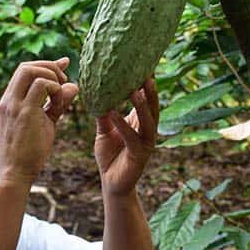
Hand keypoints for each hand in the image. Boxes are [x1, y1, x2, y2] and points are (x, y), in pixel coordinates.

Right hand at [0, 58, 77, 185]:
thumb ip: (58, 103)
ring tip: (60, 98)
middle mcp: (9, 99)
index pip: (25, 70)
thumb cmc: (29, 152)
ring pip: (31, 70)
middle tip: (64, 81)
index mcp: (10, 100)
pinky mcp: (24, 112)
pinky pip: (41, 86)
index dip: (46, 65)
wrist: (15, 173)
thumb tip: (74, 86)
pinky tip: (58, 107)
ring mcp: (14, 105)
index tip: (65, 65)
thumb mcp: (46, 122)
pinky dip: (54, 90)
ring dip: (52, 77)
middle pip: (26, 66)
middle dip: (50, 67)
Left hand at [94, 78, 158, 196]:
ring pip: (147, 121)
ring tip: (135, 89)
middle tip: (146, 72)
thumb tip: (97, 93)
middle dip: (151, 90)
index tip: (145, 65)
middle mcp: (148, 131)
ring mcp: (146, 144)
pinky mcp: (139, 156)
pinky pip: (131, 137)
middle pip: (153, 107)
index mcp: (141, 124)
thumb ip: (104, 114)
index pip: (147, 100)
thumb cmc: (110, 156)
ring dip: (142, 105)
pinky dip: (122, 124)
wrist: (112, 184)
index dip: (147, 85)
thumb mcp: (104, 131)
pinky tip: (113, 112)